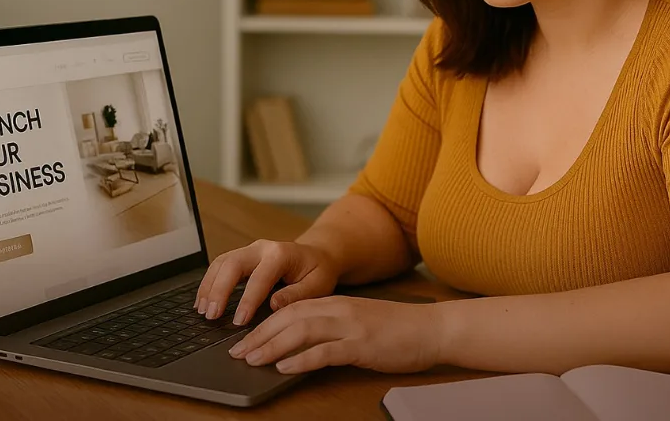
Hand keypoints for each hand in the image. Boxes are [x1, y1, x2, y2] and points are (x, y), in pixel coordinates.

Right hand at [195, 239, 340, 325]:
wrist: (317, 254)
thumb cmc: (318, 271)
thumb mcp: (319, 285)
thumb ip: (297, 295)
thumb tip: (274, 305)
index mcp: (282, 254)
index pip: (260, 277)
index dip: (248, 299)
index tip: (239, 321)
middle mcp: (262, 248)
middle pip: (232, 263)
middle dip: (219, 290)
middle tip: (212, 315)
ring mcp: (250, 250)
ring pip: (221, 263)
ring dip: (209, 286)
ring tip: (203, 310)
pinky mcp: (242, 257)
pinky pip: (220, 266)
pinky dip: (209, 283)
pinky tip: (203, 301)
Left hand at [227, 296, 443, 374]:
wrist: (432, 329)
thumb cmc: (398, 329)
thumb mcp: (358, 322)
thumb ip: (331, 327)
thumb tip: (299, 344)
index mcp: (336, 303)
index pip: (290, 309)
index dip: (263, 324)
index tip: (243, 340)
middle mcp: (339, 310)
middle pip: (288, 317)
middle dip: (259, 335)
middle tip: (237, 352)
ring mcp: (351, 326)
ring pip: (301, 331)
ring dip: (272, 346)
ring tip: (252, 359)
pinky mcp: (362, 345)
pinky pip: (325, 351)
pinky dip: (301, 359)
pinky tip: (285, 367)